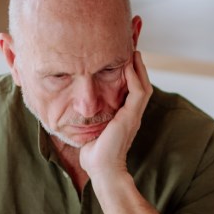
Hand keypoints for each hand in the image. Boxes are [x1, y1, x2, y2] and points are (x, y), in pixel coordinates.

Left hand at [79, 51, 152, 180]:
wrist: (101, 169)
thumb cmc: (93, 152)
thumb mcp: (89, 126)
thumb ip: (87, 114)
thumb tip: (70, 103)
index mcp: (124, 114)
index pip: (131, 87)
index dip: (130, 71)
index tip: (122, 54)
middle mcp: (132, 112)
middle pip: (141, 82)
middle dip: (137, 64)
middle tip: (133, 45)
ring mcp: (133, 114)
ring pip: (143, 84)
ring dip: (139, 66)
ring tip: (133, 49)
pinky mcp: (131, 117)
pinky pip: (139, 92)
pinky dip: (135, 77)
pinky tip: (128, 64)